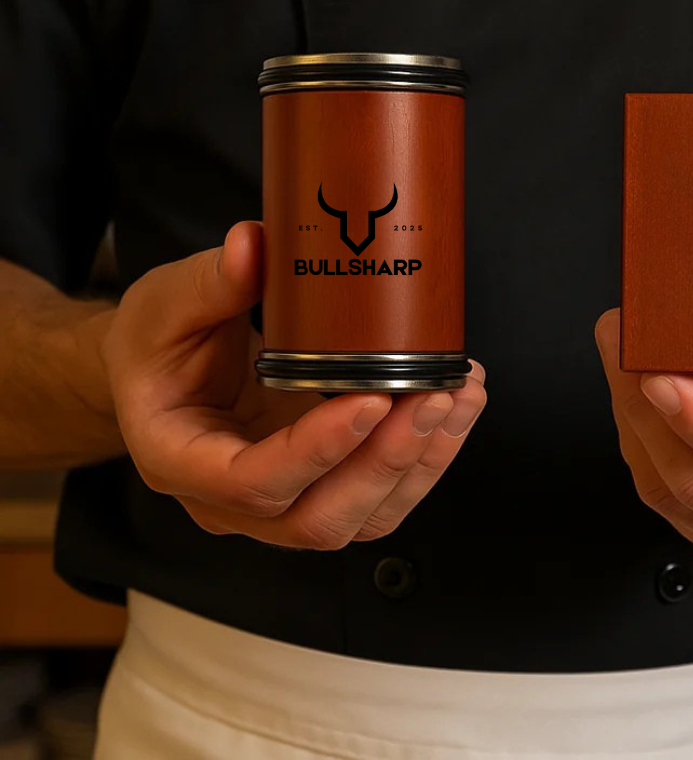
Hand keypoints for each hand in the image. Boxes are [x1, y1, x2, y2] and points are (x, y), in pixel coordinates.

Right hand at [101, 221, 486, 548]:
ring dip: (421, 463)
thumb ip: (209, 281)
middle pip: (318, 519)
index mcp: (179, 460)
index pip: (252, 483)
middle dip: (387, 462)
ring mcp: (284, 501)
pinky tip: (457, 407)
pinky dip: (426, 457)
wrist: (167, 371)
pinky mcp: (325, 484)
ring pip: (360, 517)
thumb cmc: (159, 344)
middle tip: (433, 396)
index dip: (318, 451)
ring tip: (460, 396)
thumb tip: (254, 246)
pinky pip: (380, 495)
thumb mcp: (165, 303)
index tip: (371, 398)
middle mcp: (231, 503)